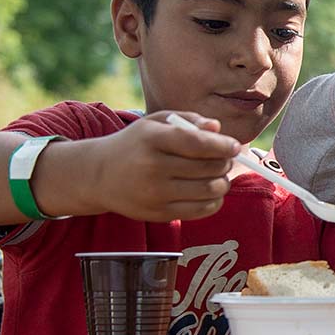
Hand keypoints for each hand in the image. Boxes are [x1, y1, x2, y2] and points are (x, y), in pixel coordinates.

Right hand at [84, 111, 239, 221]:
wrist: (99, 175)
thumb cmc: (135, 144)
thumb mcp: (156, 122)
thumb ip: (189, 120)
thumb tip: (217, 128)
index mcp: (152, 140)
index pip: (197, 143)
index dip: (222, 145)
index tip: (235, 146)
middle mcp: (153, 168)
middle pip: (209, 168)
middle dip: (225, 162)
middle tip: (224, 158)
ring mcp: (155, 194)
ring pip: (210, 190)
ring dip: (222, 181)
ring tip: (217, 174)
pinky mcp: (159, 214)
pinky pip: (202, 210)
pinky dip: (215, 200)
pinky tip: (209, 190)